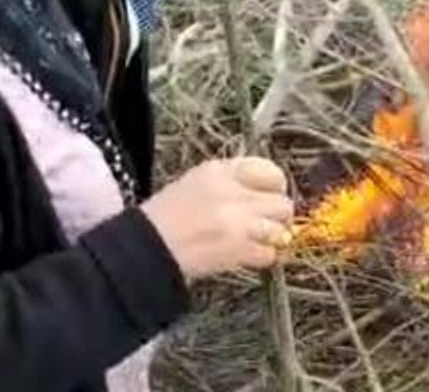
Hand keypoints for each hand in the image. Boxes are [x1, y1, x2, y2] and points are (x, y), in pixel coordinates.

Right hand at [140, 157, 293, 280]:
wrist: (146, 246)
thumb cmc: (165, 217)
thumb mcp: (194, 183)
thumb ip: (229, 182)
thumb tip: (263, 193)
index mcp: (218, 171)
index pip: (269, 171)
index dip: (275, 186)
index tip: (270, 195)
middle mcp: (231, 192)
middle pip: (281, 202)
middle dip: (276, 216)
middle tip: (263, 224)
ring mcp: (236, 221)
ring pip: (279, 230)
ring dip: (269, 239)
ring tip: (252, 241)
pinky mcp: (237, 249)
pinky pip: (269, 254)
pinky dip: (260, 258)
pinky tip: (244, 255)